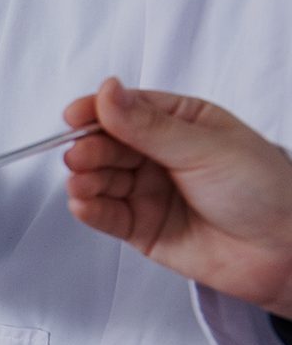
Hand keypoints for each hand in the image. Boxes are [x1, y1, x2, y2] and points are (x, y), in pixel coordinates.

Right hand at [65, 78, 291, 315]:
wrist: (287, 252)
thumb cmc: (264, 190)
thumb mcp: (206, 148)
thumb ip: (149, 126)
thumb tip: (107, 92)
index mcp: (179, 122)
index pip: (125, 109)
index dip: (96, 111)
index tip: (74, 116)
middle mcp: (158, 155)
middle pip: (106, 144)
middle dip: (89, 149)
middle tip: (81, 157)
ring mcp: (148, 191)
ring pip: (100, 179)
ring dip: (84, 179)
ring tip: (82, 184)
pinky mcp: (141, 227)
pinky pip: (106, 215)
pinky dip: (89, 209)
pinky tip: (84, 204)